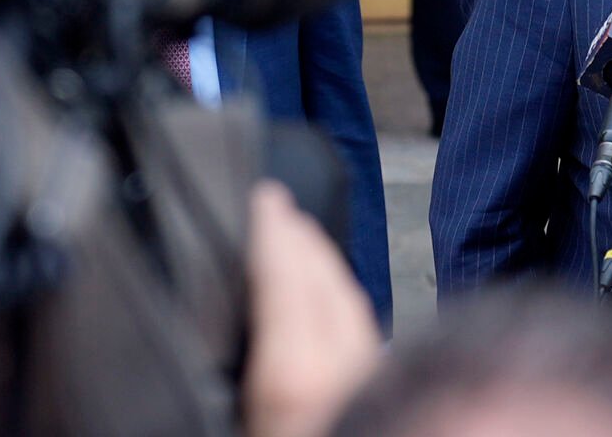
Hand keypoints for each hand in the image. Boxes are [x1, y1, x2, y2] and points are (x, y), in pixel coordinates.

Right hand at [242, 182, 381, 436]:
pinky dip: (340, 300)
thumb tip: (223, 321)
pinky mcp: (388, 387)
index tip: (263, 197)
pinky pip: (362, 331)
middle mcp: (343, 367)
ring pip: (350, 303)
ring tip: (298, 243)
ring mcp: (371, 376)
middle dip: (300, 238)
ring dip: (323, 265)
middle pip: (325, 281)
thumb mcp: (235, 418)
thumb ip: (234, 362)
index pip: (283, 279)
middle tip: (276, 207)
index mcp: (295, 374)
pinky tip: (328, 304)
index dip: (272, 232)